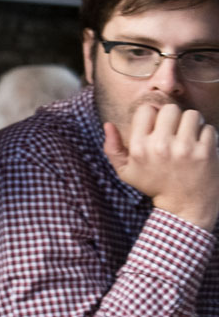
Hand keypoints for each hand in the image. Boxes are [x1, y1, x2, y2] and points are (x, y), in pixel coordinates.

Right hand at [105, 103, 218, 229]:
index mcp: (139, 148)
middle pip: (170, 109)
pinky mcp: (205, 153)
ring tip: (189, 135)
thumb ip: (112, 148)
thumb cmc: (154, 186)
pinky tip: (200, 146)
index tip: (157, 125)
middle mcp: (160, 146)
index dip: (152, 114)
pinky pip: (208, 128)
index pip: (146, 110)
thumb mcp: (125, 171)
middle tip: (175, 129)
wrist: (184, 207)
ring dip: (192, 123)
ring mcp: (184, 149)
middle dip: (173, 116)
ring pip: (192, 115)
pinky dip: (206, 134)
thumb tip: (108, 124)